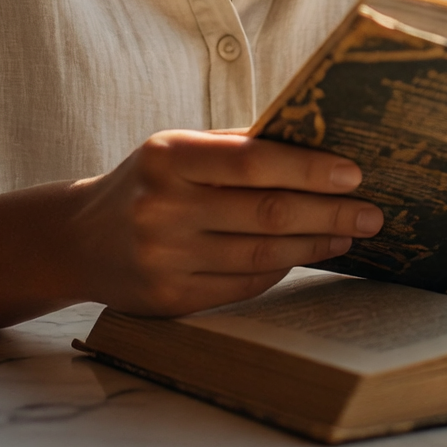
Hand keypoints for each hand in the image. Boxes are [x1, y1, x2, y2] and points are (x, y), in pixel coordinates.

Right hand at [62, 130, 379, 316]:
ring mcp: (164, 258)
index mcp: (167, 157)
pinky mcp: (168, 299)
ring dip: (313, 245)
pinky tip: (307, 256)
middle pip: (265, 213)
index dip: (308, 168)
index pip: (251, 161)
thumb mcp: (175, 150)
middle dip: (327, 212)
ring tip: (347, 234)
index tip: (353, 173)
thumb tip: (317, 147)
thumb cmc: (146, 183)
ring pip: (260, 255)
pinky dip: (281, 271)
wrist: (75, 239)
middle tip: (371, 212)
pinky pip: (242, 286)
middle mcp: (163, 208)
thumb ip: (235, 148)